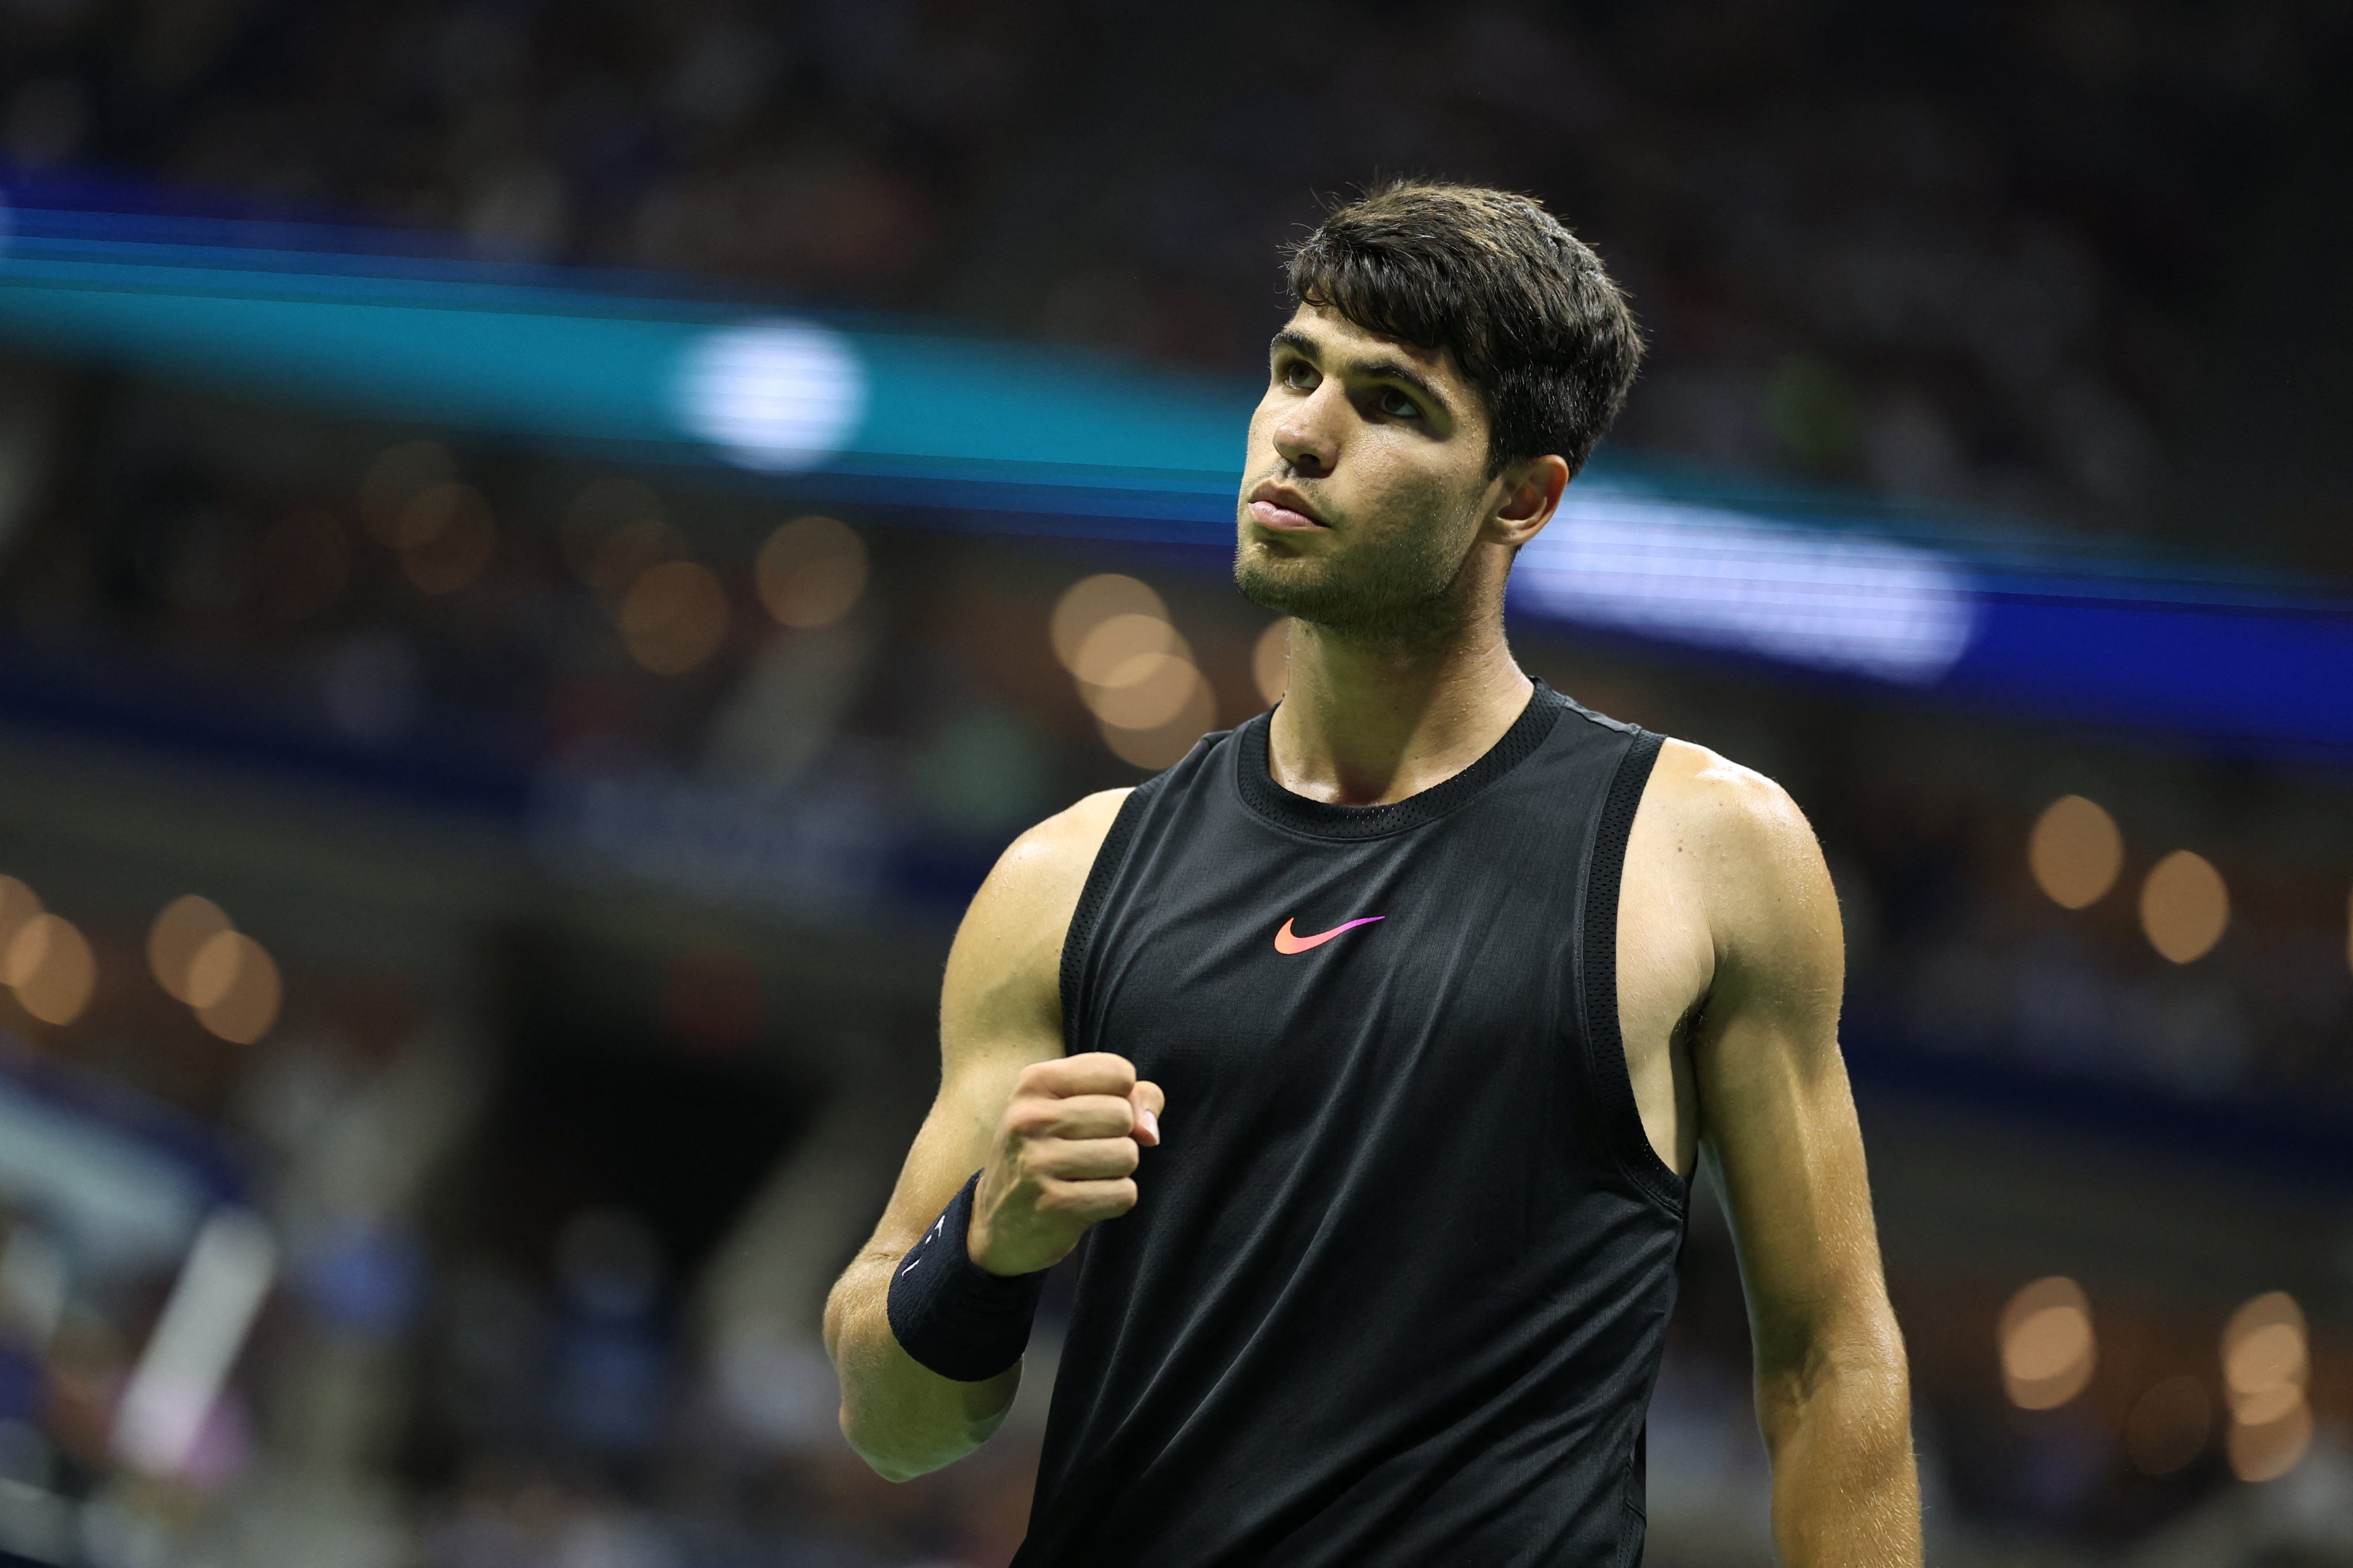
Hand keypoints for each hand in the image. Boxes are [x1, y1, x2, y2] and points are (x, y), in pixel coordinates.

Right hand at [967, 1052, 1164, 1276]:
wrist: (999, 1224)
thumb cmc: (1047, 1153)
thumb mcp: (1071, 1108)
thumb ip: (1129, 1098)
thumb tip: (1150, 1131)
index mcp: (1034, 1082)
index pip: (1120, 1072)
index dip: (1123, 1098)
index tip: (1095, 1115)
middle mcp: (1030, 1118)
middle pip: (1124, 1116)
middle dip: (1119, 1137)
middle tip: (1084, 1151)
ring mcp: (1039, 1163)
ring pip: (1127, 1155)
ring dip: (1117, 1171)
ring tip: (1082, 1176)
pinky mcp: (1055, 1205)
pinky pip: (1124, 1194)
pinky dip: (1114, 1200)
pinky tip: (1083, 1201)